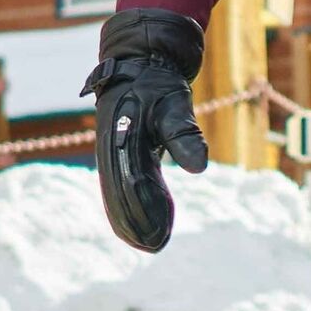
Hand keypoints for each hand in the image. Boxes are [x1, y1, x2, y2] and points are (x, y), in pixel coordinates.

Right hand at [83, 10, 208, 253]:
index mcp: (121, 140)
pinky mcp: (121, 154)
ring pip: (117, 195)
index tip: (157, 234)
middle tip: (155, 247)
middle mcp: (112, 150)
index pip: (131, 185)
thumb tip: (199, 168)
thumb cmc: (157, 84)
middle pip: (119, 196)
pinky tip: (145, 225)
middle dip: (136, 223)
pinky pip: (122, 186)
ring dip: (131, 220)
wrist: (140, 63)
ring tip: (151, 244)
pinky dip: (132, 207)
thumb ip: (185, 135)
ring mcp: (113, 153)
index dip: (144, 211)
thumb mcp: (173, 104)